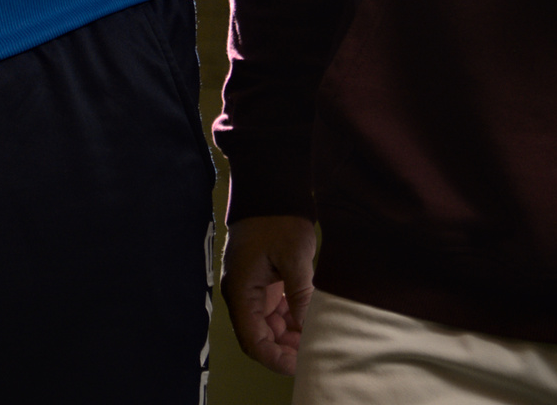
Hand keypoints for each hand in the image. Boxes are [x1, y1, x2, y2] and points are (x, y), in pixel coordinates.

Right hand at [221, 214, 320, 374]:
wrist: (270, 190)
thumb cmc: (278, 220)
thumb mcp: (295, 259)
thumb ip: (301, 297)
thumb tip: (309, 329)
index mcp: (241, 292)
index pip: (253, 341)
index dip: (275, 359)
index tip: (300, 365)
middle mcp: (241, 295)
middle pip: (259, 338)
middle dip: (285, 350)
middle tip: (314, 353)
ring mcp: (251, 289)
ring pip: (267, 327)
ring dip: (289, 336)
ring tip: (315, 338)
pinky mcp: (261, 283)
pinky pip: (273, 312)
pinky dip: (290, 320)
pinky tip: (310, 321)